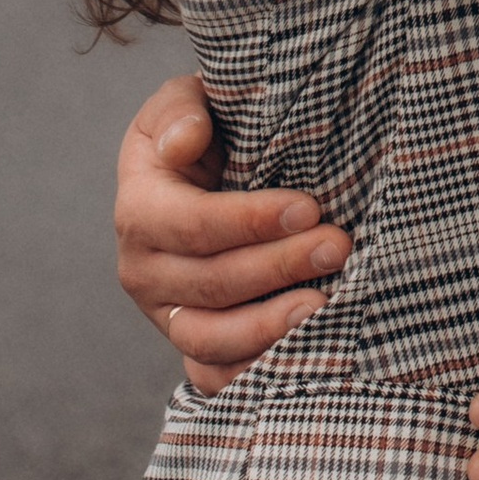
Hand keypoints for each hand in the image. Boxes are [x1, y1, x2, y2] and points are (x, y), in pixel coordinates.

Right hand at [114, 72, 352, 392]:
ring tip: (325, 306)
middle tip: (339, 245)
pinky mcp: (191, 344)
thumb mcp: (185, 102)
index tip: (309, 208)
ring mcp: (165, 314)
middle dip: (279, 266)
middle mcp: (143, 270)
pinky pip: (213, 376)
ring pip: (210, 338)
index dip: (250, 220)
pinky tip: (302, 354)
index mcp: (139, 209)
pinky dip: (253, 374)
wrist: (208, 175)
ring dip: (269, 327)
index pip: (192, 224)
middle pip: (211, 283)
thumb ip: (181, 111)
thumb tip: (184, 142)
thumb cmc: (206, 132)